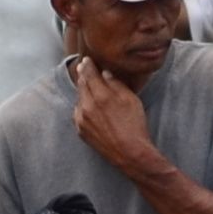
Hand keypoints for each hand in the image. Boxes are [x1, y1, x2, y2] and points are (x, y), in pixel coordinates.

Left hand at [65, 54, 159, 175]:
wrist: (129, 153)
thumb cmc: (134, 125)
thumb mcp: (131, 100)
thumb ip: (116, 84)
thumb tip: (105, 73)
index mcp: (100, 96)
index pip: (89, 74)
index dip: (88, 65)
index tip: (87, 60)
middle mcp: (87, 106)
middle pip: (81, 84)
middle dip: (82, 74)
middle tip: (82, 66)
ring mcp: (82, 119)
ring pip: (79, 99)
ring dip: (82, 90)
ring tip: (85, 84)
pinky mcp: (81, 130)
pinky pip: (78, 113)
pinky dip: (81, 106)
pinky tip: (87, 104)